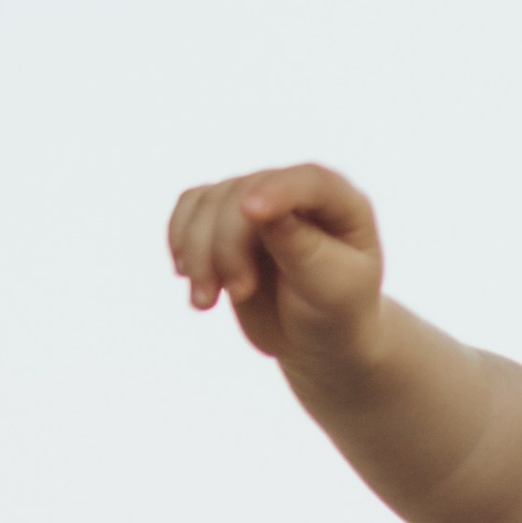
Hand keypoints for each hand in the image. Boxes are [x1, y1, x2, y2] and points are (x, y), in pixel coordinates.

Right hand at [167, 161, 384, 373]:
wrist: (316, 341)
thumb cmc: (335, 315)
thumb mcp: (332, 289)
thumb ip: (302, 249)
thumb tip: (264, 213)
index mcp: (341, 204)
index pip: (308, 181)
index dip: (276, 191)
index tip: (250, 212)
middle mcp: (296, 194)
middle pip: (244, 193)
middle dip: (228, 245)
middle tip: (238, 294)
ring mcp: (258, 202)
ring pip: (209, 202)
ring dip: (197, 252)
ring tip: (205, 301)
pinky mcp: (226, 219)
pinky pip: (190, 209)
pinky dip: (180, 240)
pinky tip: (186, 275)